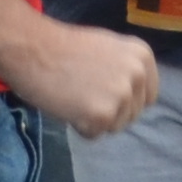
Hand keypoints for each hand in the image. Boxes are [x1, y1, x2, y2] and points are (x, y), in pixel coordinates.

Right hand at [5, 14, 160, 139]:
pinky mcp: (102, 114)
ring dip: (94, 120)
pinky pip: (94, 134)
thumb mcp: (108, 49)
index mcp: (142, 57)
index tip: (106, 95)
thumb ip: (125, 70)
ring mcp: (121, 96)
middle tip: (82, 94)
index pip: (148, 97)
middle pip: (132, 115)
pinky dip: (79, 127)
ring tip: (74, 98)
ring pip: (114, 126)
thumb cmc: (64, 47)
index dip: (126, 101)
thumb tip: (133, 95)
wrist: (33, 48)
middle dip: (109, 111)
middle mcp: (138, 76)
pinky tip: (67, 107)